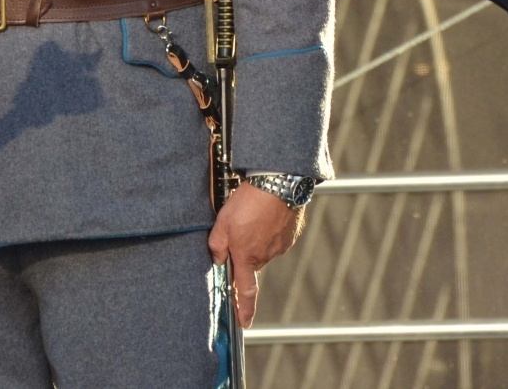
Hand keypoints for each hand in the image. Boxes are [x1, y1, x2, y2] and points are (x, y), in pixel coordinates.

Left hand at [207, 182, 304, 328]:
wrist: (279, 182)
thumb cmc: (248, 201)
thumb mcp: (223, 221)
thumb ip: (217, 245)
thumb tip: (218, 261)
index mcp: (247, 256)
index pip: (245, 290)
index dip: (244, 309)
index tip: (245, 324)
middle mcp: (265, 256)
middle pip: (251, 262)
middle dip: (244, 252)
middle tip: (239, 228)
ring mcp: (280, 246)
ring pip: (263, 249)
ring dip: (256, 239)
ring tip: (252, 215)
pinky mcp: (290, 235)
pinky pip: (275, 239)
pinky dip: (269, 230)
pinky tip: (265, 214)